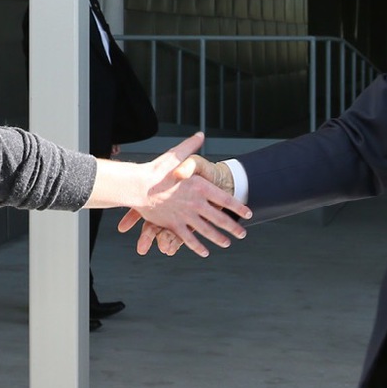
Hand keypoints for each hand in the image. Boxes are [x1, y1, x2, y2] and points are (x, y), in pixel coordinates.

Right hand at [110, 133, 249, 257]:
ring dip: (219, 238)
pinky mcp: (174, 225)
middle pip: (220, 218)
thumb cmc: (156, 170)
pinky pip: (189, 239)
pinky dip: (197, 246)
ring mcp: (186, 216)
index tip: (248, 213)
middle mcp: (196, 203)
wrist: (138, 186)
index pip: (225, 199)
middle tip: (243, 233)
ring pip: (207, 230)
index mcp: (200, 186)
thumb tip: (200, 135)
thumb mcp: (176, 154)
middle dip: (233, 227)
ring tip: (227, 243)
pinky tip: (205, 252)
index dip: (238, 207)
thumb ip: (191, 146)